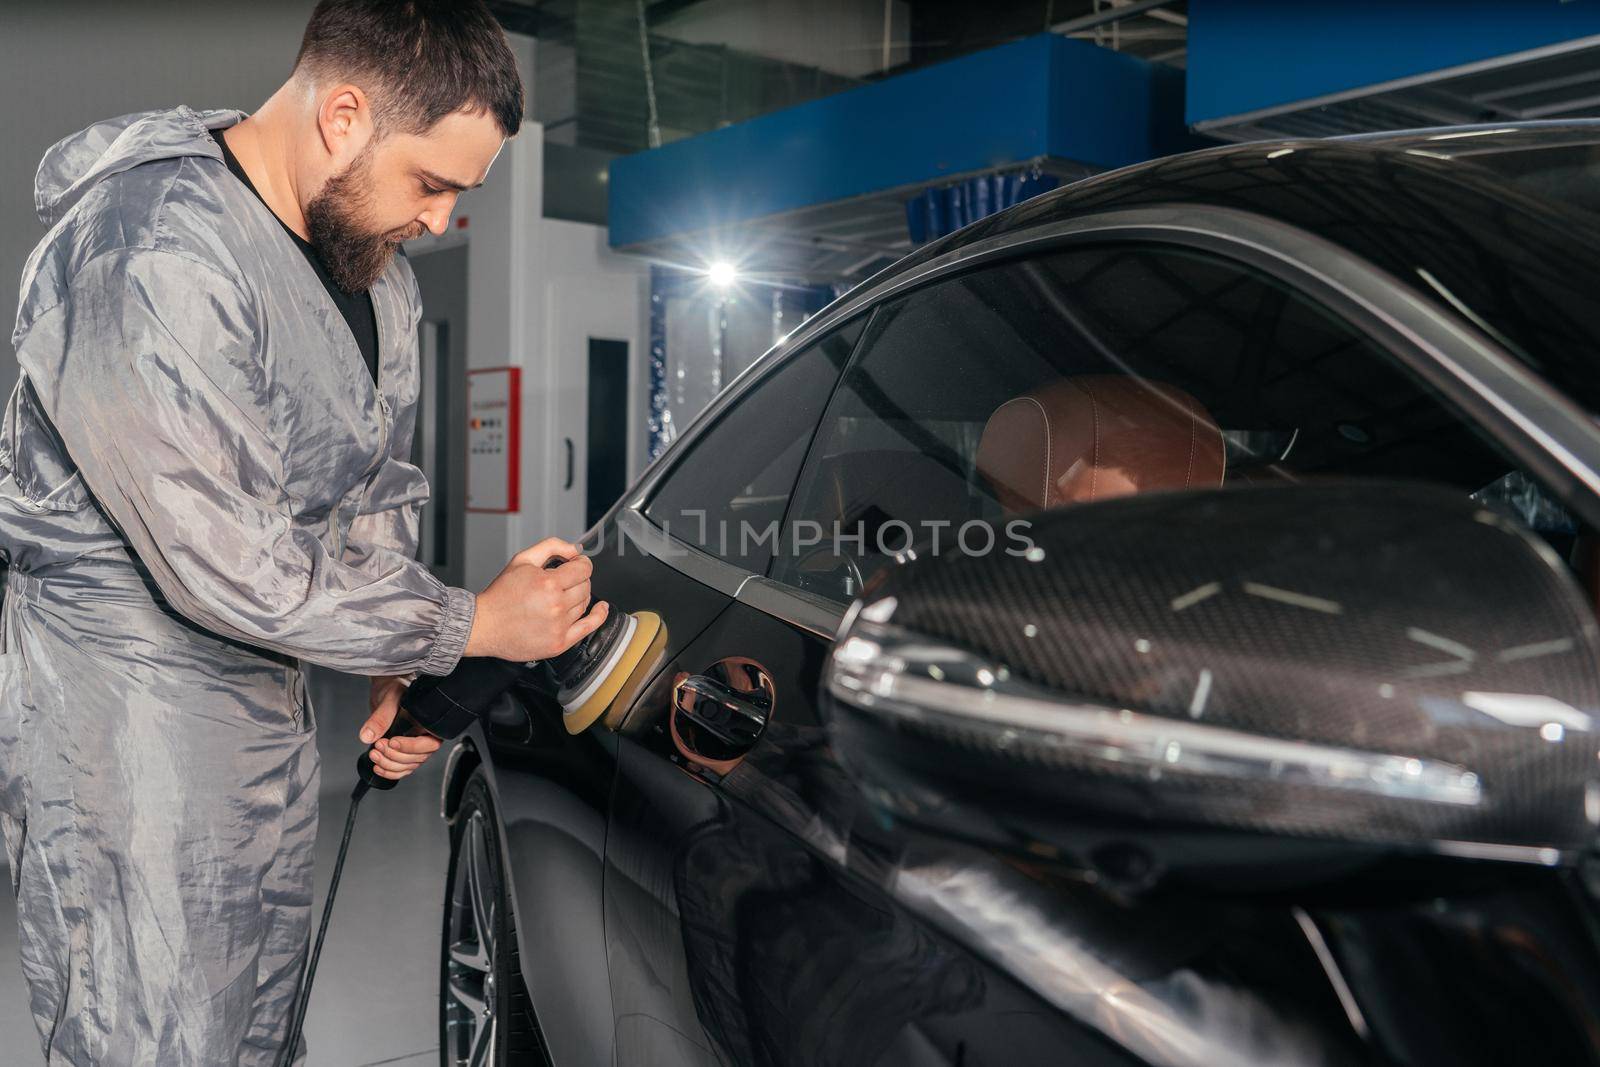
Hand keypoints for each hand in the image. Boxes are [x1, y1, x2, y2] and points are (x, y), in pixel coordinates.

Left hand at [359, 675, 442, 781]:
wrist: (386, 689)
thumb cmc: (394, 688)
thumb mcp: (389, 699)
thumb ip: (381, 717)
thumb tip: (368, 736)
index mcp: (430, 723)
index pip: (428, 744)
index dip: (410, 747)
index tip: (392, 741)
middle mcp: (425, 737)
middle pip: (417, 758)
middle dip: (395, 756)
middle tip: (378, 745)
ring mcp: (415, 746)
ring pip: (408, 766)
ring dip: (389, 764)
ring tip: (374, 754)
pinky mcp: (404, 752)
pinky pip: (401, 769)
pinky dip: (389, 771)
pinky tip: (378, 767)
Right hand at [464, 537, 609, 661]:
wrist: (484, 625)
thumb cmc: (500, 595)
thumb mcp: (522, 560)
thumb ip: (551, 547)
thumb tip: (575, 550)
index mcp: (548, 584)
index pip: (583, 568)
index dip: (581, 563)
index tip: (576, 564)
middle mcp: (556, 605)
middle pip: (585, 586)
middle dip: (578, 579)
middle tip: (564, 579)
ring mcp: (559, 626)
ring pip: (585, 604)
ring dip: (579, 595)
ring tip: (561, 594)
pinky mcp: (559, 643)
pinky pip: (589, 627)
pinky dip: (599, 615)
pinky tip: (601, 608)